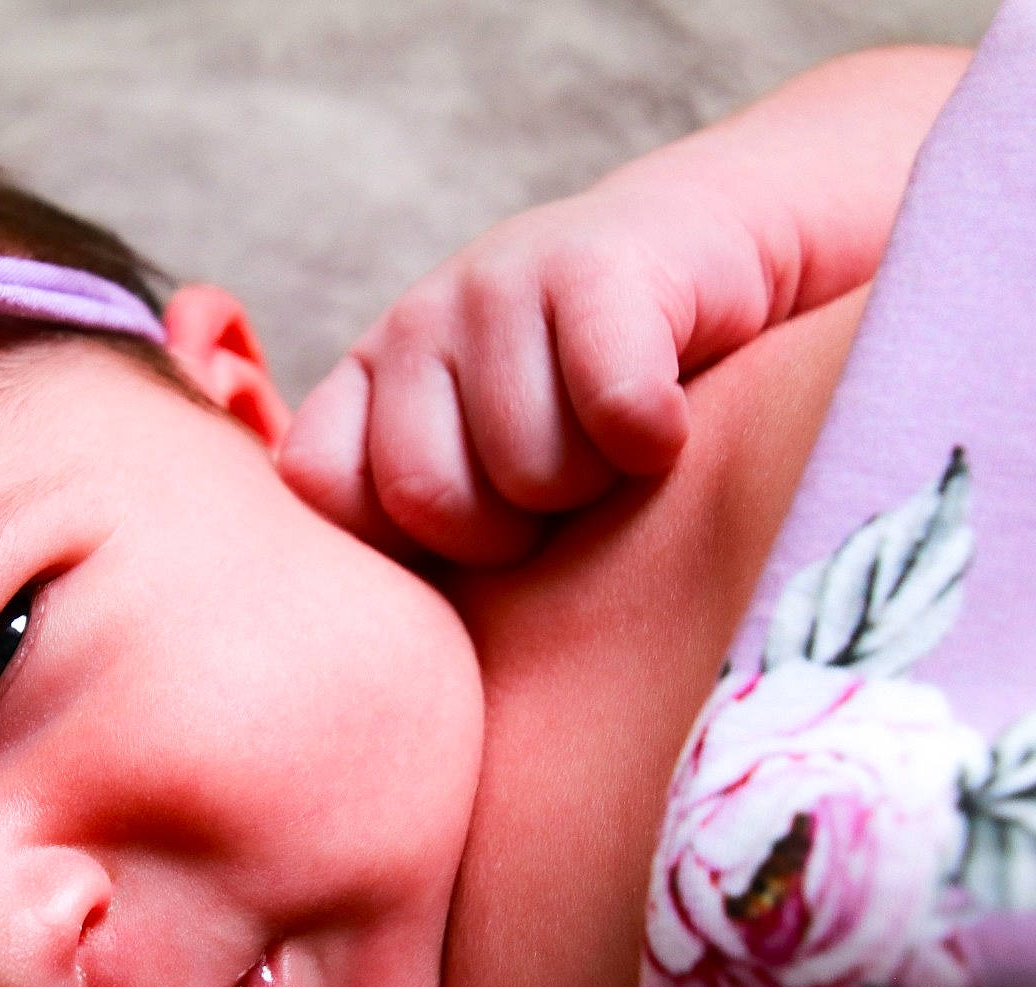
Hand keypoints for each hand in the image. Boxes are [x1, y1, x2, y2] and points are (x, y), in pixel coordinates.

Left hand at [277, 180, 766, 566]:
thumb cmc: (591, 414)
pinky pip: (616, 411)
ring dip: (597, 483)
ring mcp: (495, 284)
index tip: (473, 537)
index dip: (405, 546)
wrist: (709, 256)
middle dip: (511, 532)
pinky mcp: (592, 265)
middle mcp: (413, 328)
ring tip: (611, 445)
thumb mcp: (487, 475)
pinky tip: (667, 417)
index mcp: (368, 385)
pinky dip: (658, 440)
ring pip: (533, 469)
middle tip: (557, 495)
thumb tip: (388, 682)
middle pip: (430, 499)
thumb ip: (420, 546)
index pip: (325, 492)